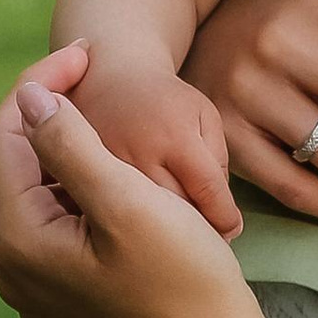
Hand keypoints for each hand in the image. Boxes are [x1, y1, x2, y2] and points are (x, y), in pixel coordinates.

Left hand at [0, 46, 263, 317]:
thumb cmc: (185, 280)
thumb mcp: (129, 201)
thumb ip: (71, 144)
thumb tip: (29, 99)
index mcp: (17, 237)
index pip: (4, 134)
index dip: (40, 82)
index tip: (88, 52)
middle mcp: (10, 267)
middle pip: (2, 163)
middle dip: (36, 112)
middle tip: (87, 75)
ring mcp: (32, 290)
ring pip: (21, 194)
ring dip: (50, 149)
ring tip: (98, 115)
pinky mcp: (59, 301)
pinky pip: (43, 225)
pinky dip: (62, 186)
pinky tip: (104, 174)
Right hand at [68, 48, 241, 239]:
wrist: (110, 80)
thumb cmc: (168, 102)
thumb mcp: (205, 118)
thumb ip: (217, 163)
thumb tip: (222, 218)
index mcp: (175, 137)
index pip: (207, 189)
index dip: (225, 217)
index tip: (232, 227)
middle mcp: (139, 154)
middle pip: (175, 211)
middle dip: (195, 228)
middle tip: (206, 236)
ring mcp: (108, 168)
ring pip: (143, 218)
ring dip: (163, 230)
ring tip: (177, 232)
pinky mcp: (85, 177)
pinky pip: (112, 212)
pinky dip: (129, 221)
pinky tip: (142, 221)